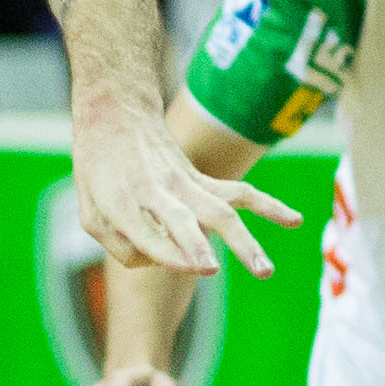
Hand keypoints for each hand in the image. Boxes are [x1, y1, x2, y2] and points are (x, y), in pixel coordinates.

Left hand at [70, 102, 296, 276]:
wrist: (118, 114)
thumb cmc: (99, 169)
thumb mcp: (88, 209)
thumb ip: (116, 243)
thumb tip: (157, 261)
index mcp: (120, 199)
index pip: (144, 233)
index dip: (165, 252)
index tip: (191, 268)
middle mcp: (155, 191)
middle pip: (181, 221)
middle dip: (194, 245)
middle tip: (209, 269)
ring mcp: (182, 184)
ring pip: (219, 212)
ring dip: (243, 241)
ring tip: (266, 271)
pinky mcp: (201, 180)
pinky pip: (239, 194)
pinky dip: (268, 206)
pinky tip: (296, 220)